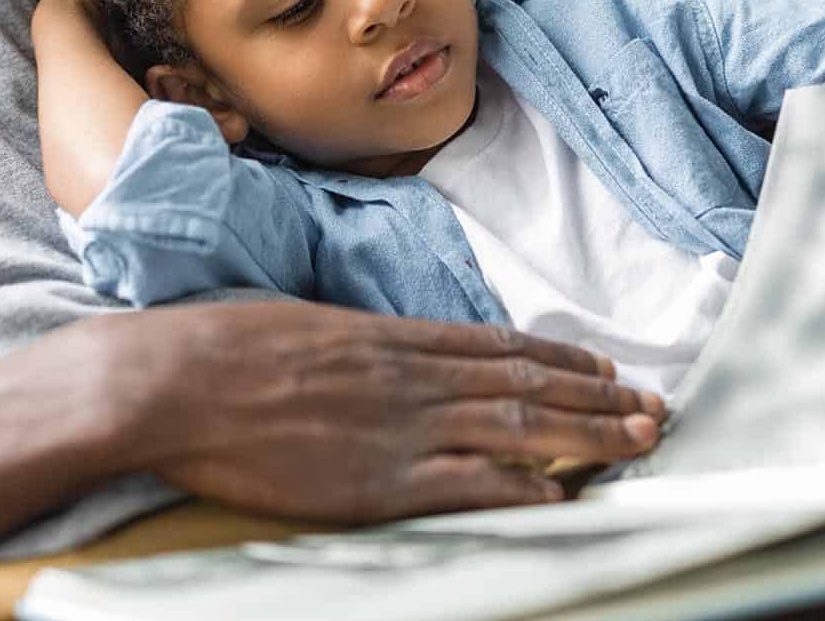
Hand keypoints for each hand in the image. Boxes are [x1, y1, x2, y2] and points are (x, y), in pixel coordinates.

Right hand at [80, 300, 665, 522]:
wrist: (169, 382)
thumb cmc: (216, 351)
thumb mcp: (298, 328)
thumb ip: (352, 346)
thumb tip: (380, 355)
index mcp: (387, 335)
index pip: (496, 344)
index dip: (559, 356)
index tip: (602, 363)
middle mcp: (409, 376)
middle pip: (525, 383)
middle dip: (596, 395)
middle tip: (654, 405)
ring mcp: (399, 427)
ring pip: (516, 427)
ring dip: (586, 434)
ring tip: (638, 439)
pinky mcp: (378, 481)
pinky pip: (470, 486)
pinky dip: (522, 490)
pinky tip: (563, 496)